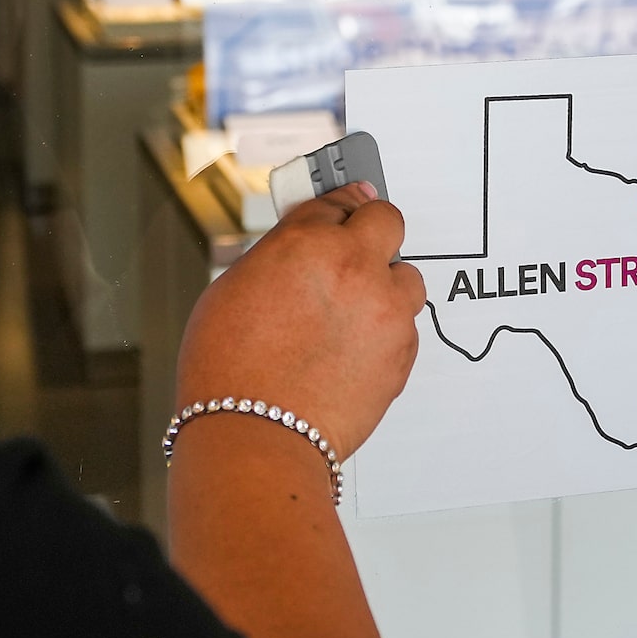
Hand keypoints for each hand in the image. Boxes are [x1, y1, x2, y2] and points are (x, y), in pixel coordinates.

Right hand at [178, 184, 427, 457]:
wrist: (255, 435)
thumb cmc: (229, 371)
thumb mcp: (232, 289)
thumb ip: (279, 256)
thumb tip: (298, 247)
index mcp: (306, 242)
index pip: (336, 201)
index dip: (335, 210)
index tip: (342, 210)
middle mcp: (354, 266)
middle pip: (387, 220)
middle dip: (371, 231)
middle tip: (355, 249)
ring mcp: (384, 309)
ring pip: (406, 276)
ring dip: (385, 287)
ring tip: (350, 315)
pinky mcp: (402, 350)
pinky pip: (406, 326)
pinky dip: (385, 332)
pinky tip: (351, 352)